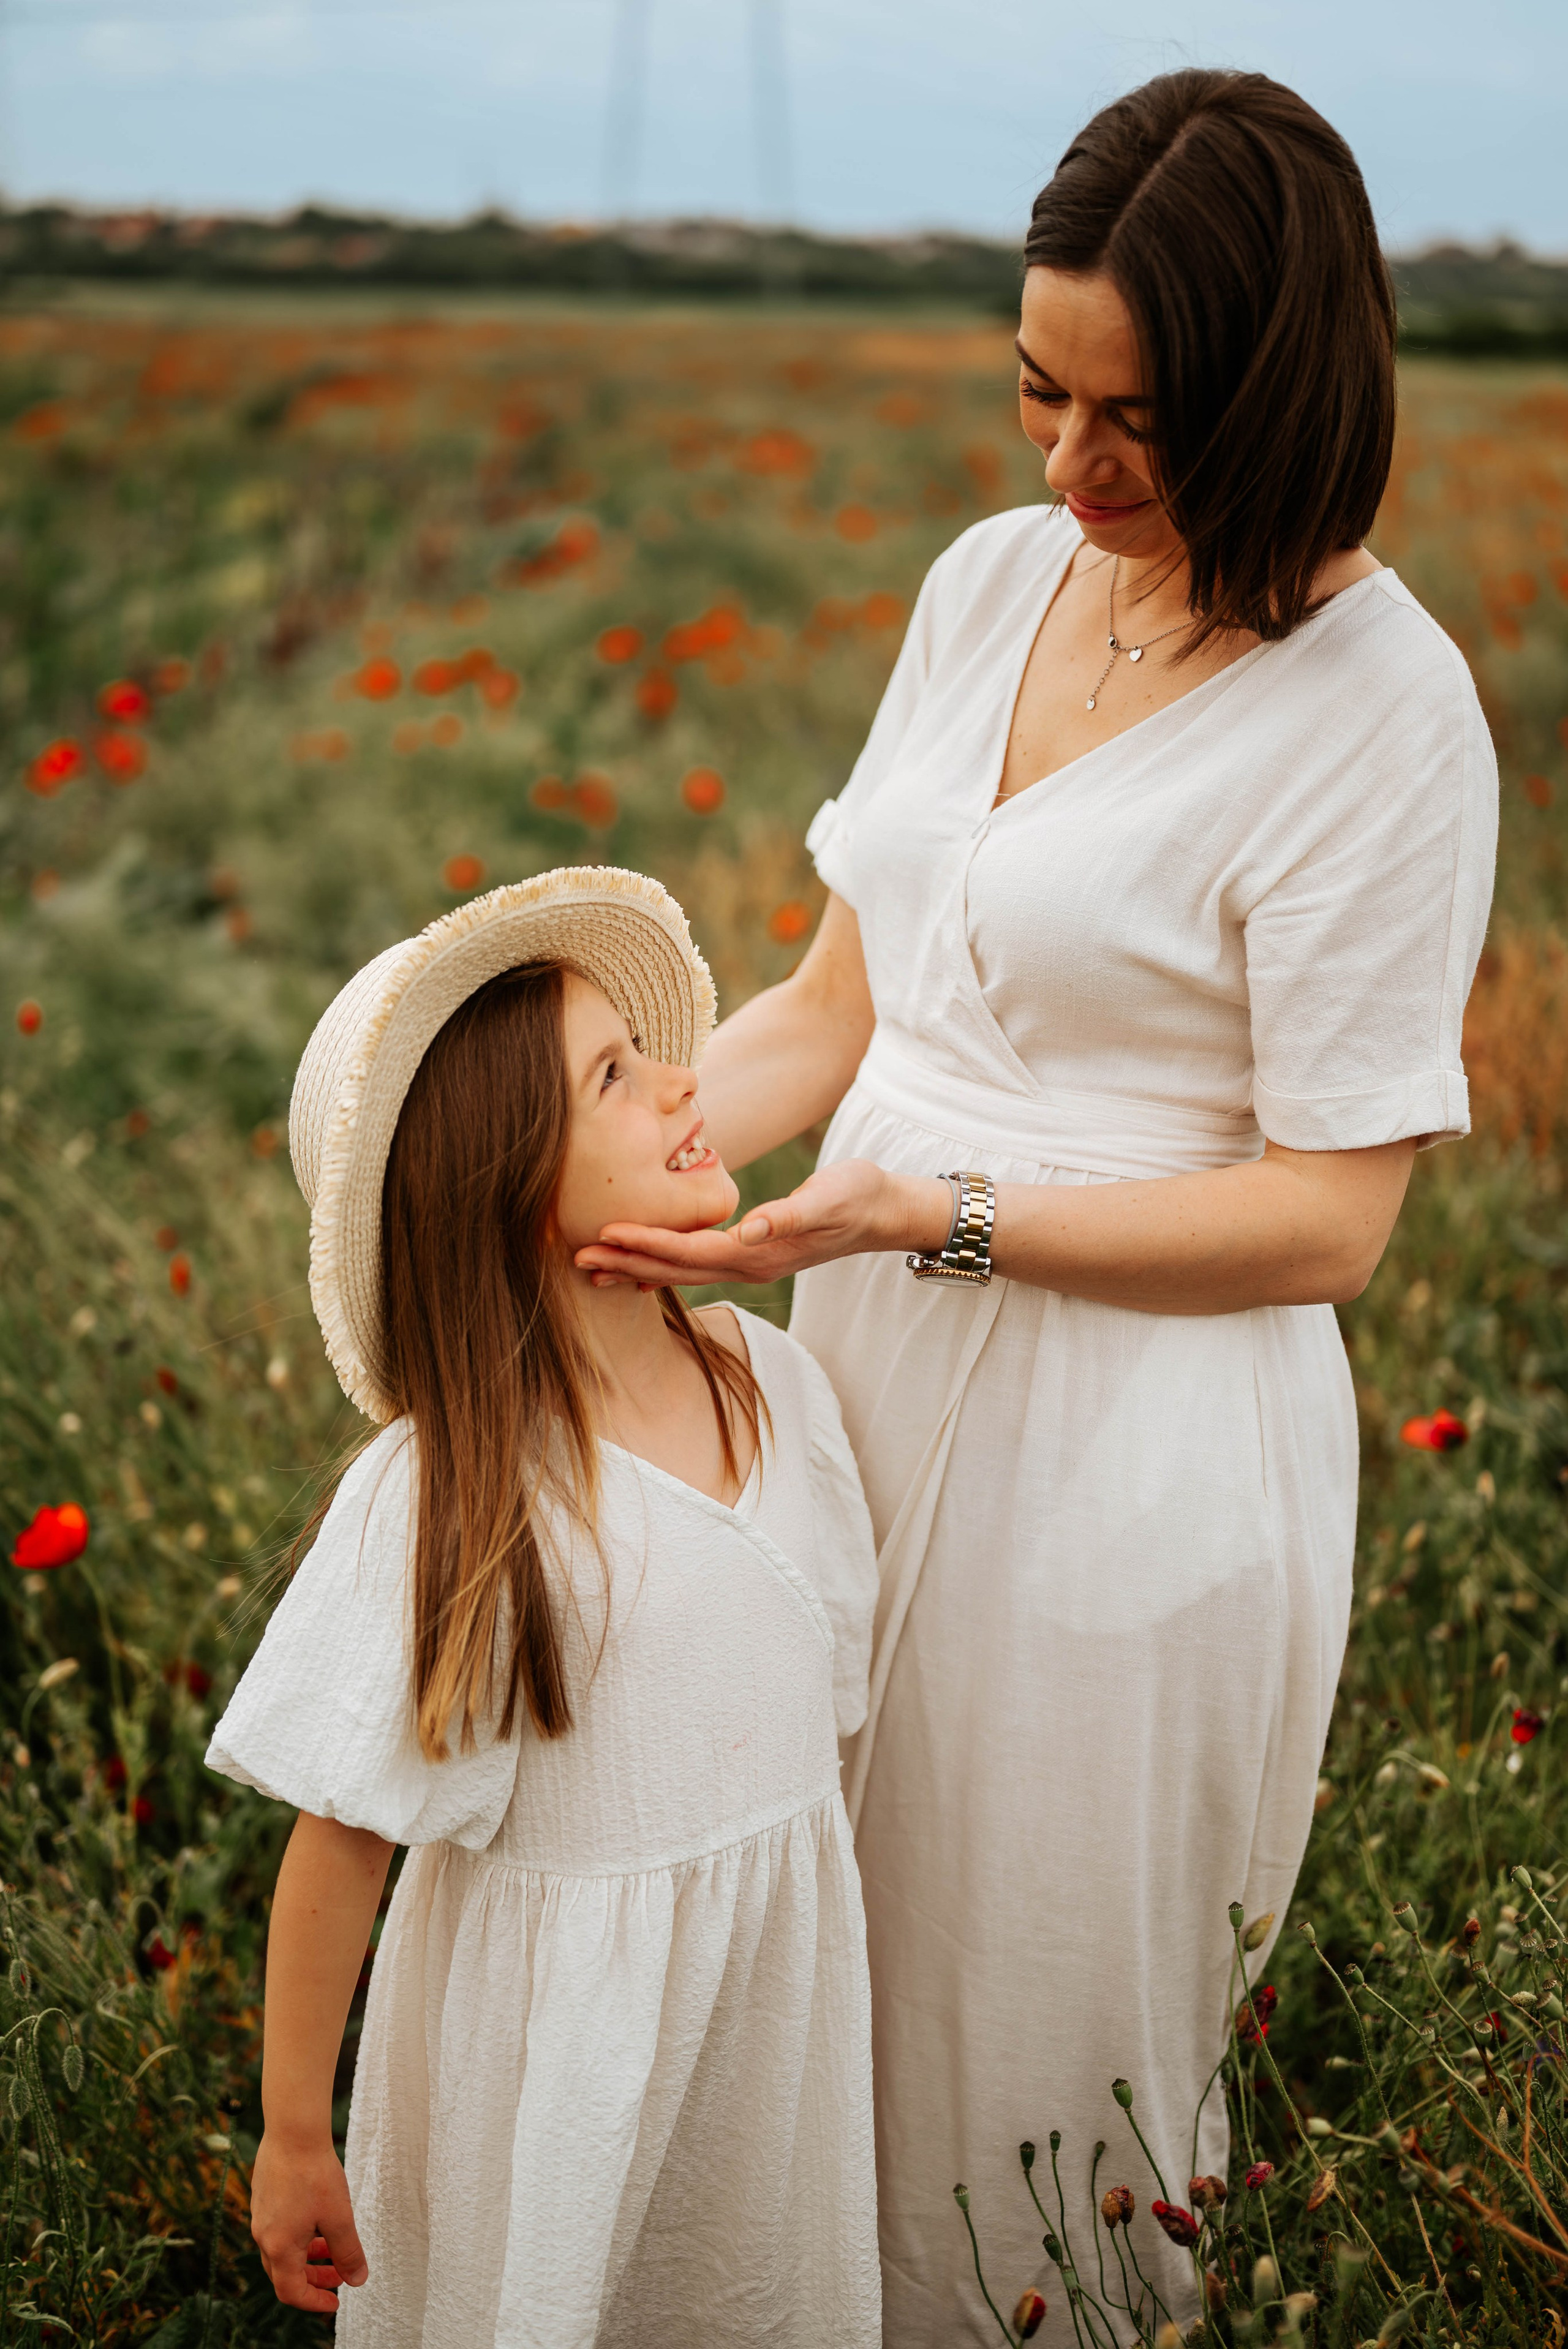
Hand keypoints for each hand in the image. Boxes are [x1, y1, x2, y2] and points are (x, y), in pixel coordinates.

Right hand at [250, 2130, 368, 2312]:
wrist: (293, 2130)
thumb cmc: (315, 2173)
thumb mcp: (339, 2216)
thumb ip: (348, 2251)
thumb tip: (357, 2280)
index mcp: (279, 2247)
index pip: (291, 2292)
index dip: (314, 2302)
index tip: (334, 2302)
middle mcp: (263, 2236)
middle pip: (285, 2274)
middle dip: (313, 2280)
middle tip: (340, 2276)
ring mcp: (261, 2216)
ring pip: (282, 2251)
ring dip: (308, 2257)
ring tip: (333, 2247)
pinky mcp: (263, 2199)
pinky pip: (279, 2230)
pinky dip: (300, 2237)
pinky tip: (319, 2221)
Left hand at [575, 1159, 951, 1288]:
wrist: (885, 1212)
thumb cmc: (858, 1195)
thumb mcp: (832, 1197)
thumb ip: (792, 1214)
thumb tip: (753, 1228)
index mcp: (760, 1252)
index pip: (692, 1251)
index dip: (649, 1244)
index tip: (607, 1235)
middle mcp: (749, 1265)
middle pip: (675, 1269)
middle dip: (626, 1262)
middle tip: (577, 1257)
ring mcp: (750, 1264)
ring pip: (681, 1272)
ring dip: (636, 1268)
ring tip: (593, 1267)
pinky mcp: (752, 1254)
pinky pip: (696, 1265)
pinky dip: (662, 1265)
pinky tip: (639, 1265)